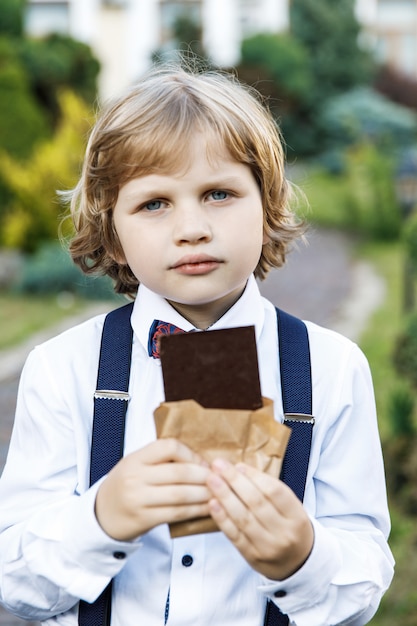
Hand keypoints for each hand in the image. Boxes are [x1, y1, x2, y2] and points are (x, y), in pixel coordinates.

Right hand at [95, 439, 210, 540]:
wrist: (101, 514)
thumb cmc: (126, 485)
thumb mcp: (136, 464)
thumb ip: (161, 460)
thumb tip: (200, 461)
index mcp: (135, 459)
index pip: (168, 447)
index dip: (190, 454)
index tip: (202, 463)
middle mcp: (135, 477)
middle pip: (179, 473)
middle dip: (204, 476)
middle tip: (219, 478)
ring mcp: (138, 499)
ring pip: (180, 495)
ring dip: (204, 494)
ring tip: (219, 493)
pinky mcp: (144, 519)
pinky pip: (176, 514)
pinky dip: (196, 511)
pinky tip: (208, 509)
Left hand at [206, 459, 313, 580]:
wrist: (297, 564)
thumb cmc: (290, 528)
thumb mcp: (291, 509)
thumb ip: (269, 491)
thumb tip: (239, 470)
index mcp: (297, 517)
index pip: (275, 491)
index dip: (254, 476)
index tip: (238, 465)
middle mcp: (284, 533)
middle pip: (256, 502)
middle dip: (235, 481)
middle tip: (218, 465)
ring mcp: (268, 547)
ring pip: (243, 518)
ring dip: (225, 496)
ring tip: (211, 480)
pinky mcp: (252, 557)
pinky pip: (234, 535)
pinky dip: (222, 518)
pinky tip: (212, 503)